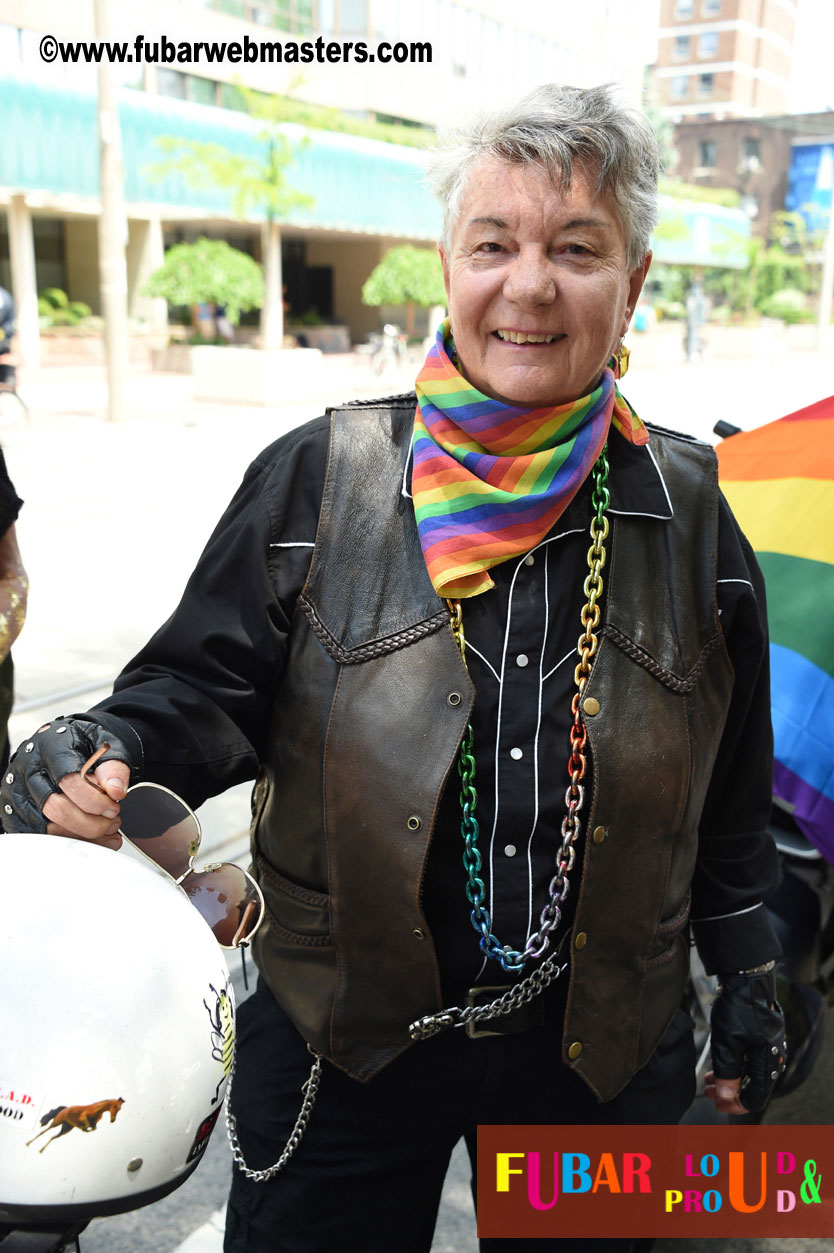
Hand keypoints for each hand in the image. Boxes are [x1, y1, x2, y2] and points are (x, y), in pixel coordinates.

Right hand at [1, 717, 135, 846]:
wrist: (67, 744)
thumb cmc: (85, 745)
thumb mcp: (107, 745)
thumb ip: (114, 767)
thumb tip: (116, 791)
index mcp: (51, 747)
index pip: (70, 782)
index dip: (96, 800)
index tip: (114, 805)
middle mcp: (29, 770)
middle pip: (56, 809)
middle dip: (91, 823)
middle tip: (112, 820)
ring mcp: (19, 793)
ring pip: (48, 828)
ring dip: (83, 835)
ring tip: (106, 828)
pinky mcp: (17, 813)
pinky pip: (43, 838)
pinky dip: (71, 841)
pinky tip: (91, 838)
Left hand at [706, 967, 786, 1113]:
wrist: (746, 978)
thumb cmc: (738, 1007)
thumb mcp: (727, 1043)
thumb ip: (727, 1072)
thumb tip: (725, 1097)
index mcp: (768, 1061)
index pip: (757, 1096)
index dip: (736, 1105)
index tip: (718, 1104)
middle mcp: (773, 1056)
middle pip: (754, 1086)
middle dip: (730, 1092)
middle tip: (710, 1093)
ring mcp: (768, 1045)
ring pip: (750, 1072)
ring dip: (730, 1079)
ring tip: (710, 1080)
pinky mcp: (761, 1036)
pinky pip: (750, 1059)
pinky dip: (735, 1066)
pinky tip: (719, 1065)